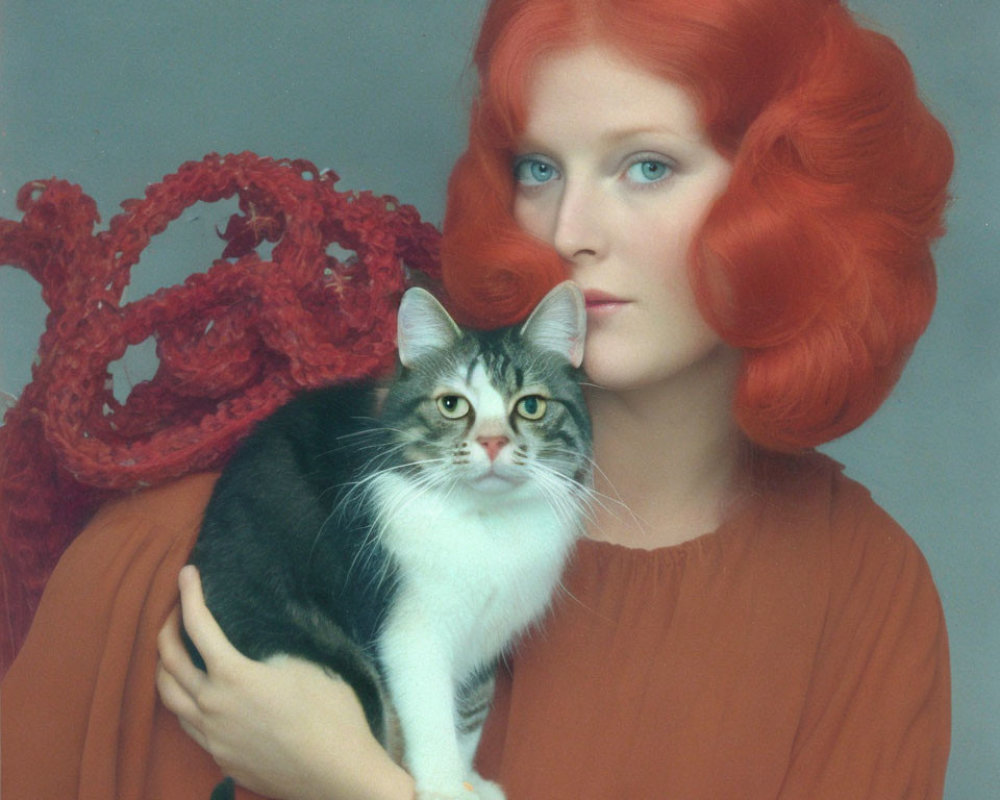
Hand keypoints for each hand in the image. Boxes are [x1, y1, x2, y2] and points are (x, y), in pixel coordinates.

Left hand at [156, 565, 413, 799]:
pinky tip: (199, 693)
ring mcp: (212, 738)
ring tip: (175, 650)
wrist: (339, 775)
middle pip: (168, 661)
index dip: (189, 594)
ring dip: (165, 667)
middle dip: (167, 627)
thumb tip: (259, 642)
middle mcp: (212, 707)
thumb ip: (272, 651)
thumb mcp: (307, 667)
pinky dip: (183, 699)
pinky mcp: (221, 760)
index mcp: (234, 676)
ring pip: (168, 697)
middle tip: (175, 610)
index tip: (187, 573)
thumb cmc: (332, 717)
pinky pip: (187, 724)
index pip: (198, 625)